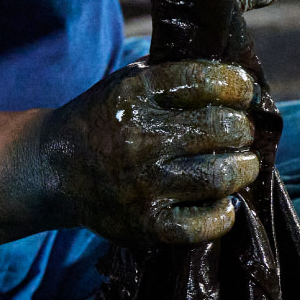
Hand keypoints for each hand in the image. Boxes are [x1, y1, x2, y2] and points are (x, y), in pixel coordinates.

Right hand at [0, 60, 262, 245]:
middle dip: (242, 128)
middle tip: (241, 132)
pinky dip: (223, 213)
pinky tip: (222, 201)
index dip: (236, 85)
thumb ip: (172, 74)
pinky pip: (203, 224)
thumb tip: (237, 79)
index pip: (203, 81)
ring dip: (243, 169)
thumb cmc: (104, 120)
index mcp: (133, 95)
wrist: (54, 170)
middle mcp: (137, 139)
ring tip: (244, 164)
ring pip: (218, 177)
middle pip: (220, 130)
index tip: (245, 91)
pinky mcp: (144, 225)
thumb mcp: (125, 82)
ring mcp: (141, 186)